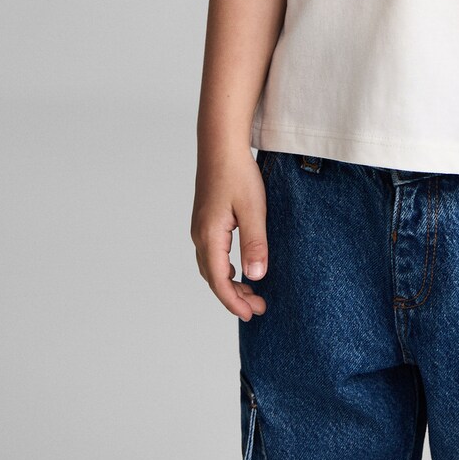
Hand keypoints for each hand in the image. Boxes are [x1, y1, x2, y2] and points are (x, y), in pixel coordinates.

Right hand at [191, 147, 269, 320]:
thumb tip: (256, 277)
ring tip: (252, 292)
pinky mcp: (206, 221)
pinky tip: (239, 269)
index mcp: (210, 236)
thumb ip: (254, 244)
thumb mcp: (253, 209)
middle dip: (234, 296)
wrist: (221, 145)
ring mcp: (200, 228)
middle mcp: (200, 236)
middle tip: (259, 307)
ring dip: (229, 283)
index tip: (252, 314)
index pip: (219, 282)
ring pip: (211, 267)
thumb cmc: (237, 173)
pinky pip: (212, 255)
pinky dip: (224, 269)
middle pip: (213, 278)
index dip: (235, 302)